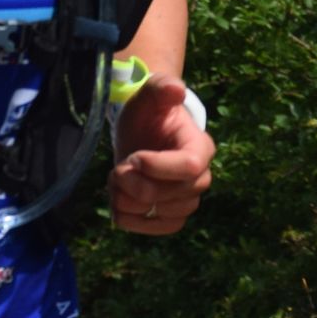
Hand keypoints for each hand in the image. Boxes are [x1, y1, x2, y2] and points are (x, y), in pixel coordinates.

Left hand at [110, 75, 214, 234]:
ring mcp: (187, 199)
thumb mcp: (149, 96)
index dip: (156, 166)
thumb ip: (160, 89)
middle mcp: (200, 178)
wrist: (142, 135)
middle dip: (134, 183)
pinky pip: (161, 228)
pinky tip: (118, 204)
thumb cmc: (148, 114)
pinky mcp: (172, 215)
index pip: (190, 166)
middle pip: (170, 194)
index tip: (132, 157)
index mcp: (199, 147)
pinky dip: (134, 221)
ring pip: (161, 213)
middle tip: (118, 167)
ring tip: (116, 180)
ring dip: (128, 200)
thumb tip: (176, 89)